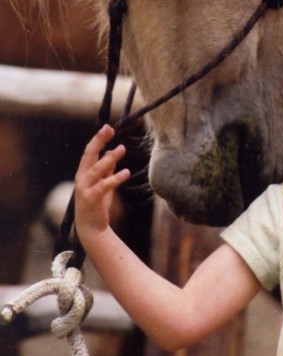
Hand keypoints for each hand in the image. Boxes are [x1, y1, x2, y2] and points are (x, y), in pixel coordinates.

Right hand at [74, 124, 130, 240]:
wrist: (91, 228)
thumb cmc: (97, 204)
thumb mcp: (103, 183)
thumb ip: (106, 169)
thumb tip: (112, 152)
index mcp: (83, 172)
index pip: (89, 152)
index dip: (98, 139)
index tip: (107, 127)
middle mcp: (81, 178)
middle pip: (89, 155)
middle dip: (98, 141)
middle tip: (109, 129)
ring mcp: (85, 188)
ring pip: (96, 169)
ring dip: (109, 158)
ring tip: (121, 148)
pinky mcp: (92, 199)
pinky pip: (104, 185)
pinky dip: (115, 178)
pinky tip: (126, 172)